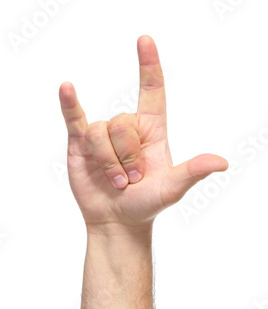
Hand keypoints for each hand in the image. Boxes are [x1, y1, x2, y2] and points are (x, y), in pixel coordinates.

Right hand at [59, 35, 227, 233]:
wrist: (118, 221)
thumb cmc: (147, 204)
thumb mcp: (172, 188)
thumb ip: (193, 172)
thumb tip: (222, 163)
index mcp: (152, 131)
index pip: (152, 91)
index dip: (149, 66)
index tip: (145, 41)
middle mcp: (127, 129)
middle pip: (122, 122)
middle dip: (127, 155)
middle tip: (132, 179)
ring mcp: (103, 136)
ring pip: (100, 131)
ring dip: (109, 162)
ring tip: (117, 182)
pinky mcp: (81, 144)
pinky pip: (74, 118)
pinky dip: (69, 104)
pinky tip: (67, 89)